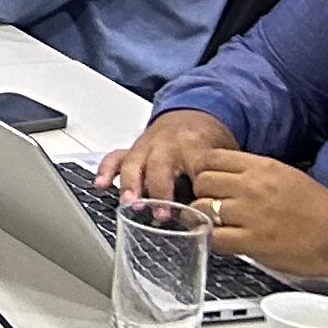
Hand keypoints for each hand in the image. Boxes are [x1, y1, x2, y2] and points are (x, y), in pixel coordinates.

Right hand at [97, 108, 236, 205]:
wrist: (194, 113)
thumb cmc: (209, 140)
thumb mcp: (226, 156)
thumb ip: (223, 180)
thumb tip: (226, 213)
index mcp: (195, 145)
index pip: (195, 171)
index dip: (196, 193)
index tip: (197, 214)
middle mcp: (167, 144)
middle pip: (160, 167)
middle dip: (159, 192)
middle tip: (161, 214)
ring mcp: (147, 146)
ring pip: (134, 164)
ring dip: (130, 185)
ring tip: (129, 204)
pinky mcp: (134, 149)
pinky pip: (116, 157)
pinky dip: (106, 170)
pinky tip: (101, 184)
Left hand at [179, 149, 327, 282]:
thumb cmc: (319, 209)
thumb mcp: (286, 175)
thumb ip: (254, 172)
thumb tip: (225, 174)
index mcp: (262, 167)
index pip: (211, 158)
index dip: (204, 170)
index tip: (209, 182)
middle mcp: (252, 186)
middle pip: (202, 182)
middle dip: (202, 194)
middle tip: (212, 204)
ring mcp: (251, 214)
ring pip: (202, 208)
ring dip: (206, 218)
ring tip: (219, 224)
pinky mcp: (253, 241)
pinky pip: (215, 238)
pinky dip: (213, 240)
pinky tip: (223, 241)